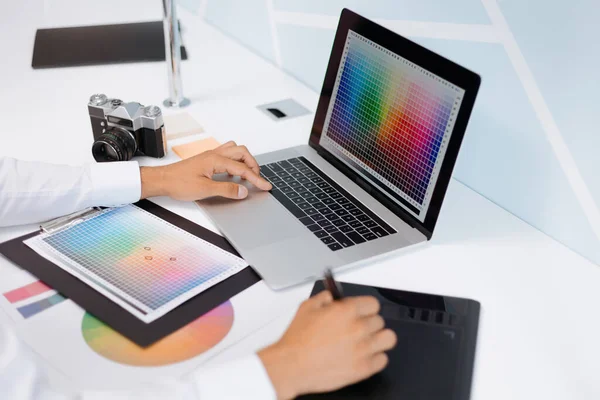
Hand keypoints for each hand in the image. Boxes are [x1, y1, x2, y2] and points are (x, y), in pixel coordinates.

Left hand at [139, 142, 271, 200]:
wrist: (162, 180)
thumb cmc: (178, 183)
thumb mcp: (205, 189)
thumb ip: (226, 189)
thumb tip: (243, 191)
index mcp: (216, 160)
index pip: (242, 169)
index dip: (256, 179)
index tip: (266, 186)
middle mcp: (215, 154)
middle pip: (242, 153)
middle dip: (253, 165)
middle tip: (258, 179)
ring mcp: (211, 156)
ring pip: (235, 151)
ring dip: (245, 160)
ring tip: (248, 174)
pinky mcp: (207, 160)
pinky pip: (227, 155)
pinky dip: (235, 162)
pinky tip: (233, 174)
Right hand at [258, 291, 396, 399]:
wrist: (292, 366)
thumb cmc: (297, 340)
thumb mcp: (307, 308)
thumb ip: (324, 298)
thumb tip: (332, 297)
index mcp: (347, 311)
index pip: (373, 304)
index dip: (365, 308)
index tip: (361, 312)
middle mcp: (359, 328)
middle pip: (379, 320)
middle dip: (368, 322)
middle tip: (357, 328)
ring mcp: (363, 349)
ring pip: (388, 338)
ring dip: (379, 338)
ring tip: (368, 341)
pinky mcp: (363, 368)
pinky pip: (383, 360)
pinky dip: (375, 358)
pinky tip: (364, 356)